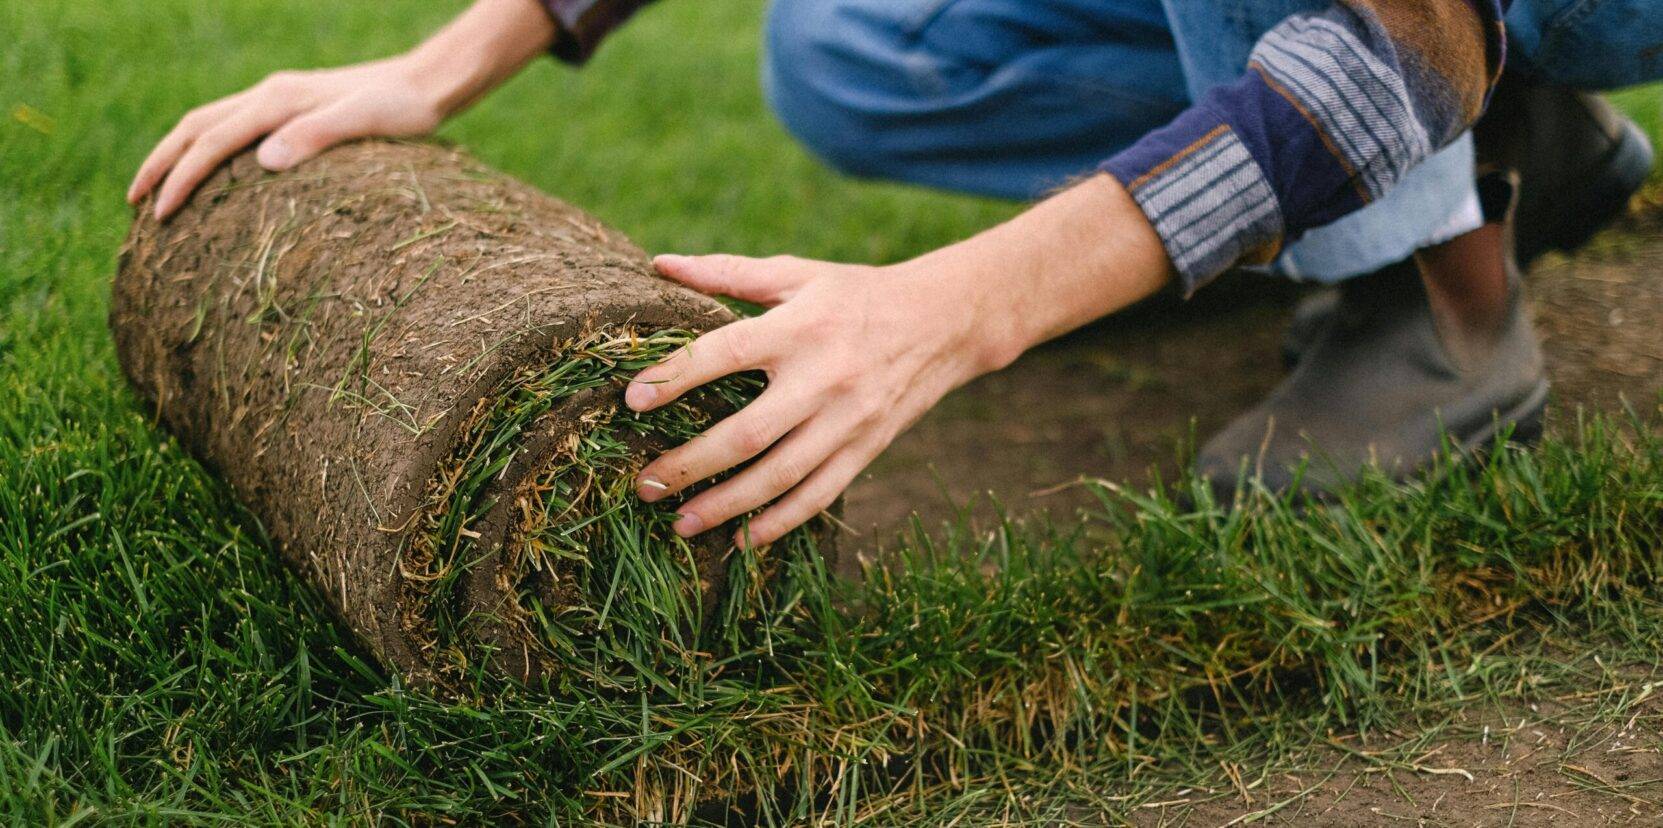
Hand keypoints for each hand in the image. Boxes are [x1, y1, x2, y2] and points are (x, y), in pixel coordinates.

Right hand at [127, 0, 555, 218]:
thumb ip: (316, 137)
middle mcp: (270, 95)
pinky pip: (234, 128)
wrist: (428, 84)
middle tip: (135, 206)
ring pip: (210, 124)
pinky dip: (208, 150)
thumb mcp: (364, 123)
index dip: (181, 178)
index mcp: (277, 101)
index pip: (211, 141)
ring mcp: (280, 99)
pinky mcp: (294, 109)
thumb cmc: (402, 110)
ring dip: (178, 155)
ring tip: (158, 192)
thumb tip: (264, 160)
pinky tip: (213, 177)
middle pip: (194, 127)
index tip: (160, 216)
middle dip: (161, 165)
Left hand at [628, 176, 1174, 545]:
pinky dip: (780, 521)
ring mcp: (847, 420)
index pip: (722, 355)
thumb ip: (727, 274)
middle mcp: (822, 378)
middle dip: (690, 464)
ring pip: (780, 476)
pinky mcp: (867, 448)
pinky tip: (743, 538)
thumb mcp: (796, 275)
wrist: (944, 322)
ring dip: (726, 504)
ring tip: (681, 522)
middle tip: (645, 483)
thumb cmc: (855, 295)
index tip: (632, 401)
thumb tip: (659, 265)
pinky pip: (819, 494)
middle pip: (746, 433)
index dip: (674, 378)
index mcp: (797, 328)